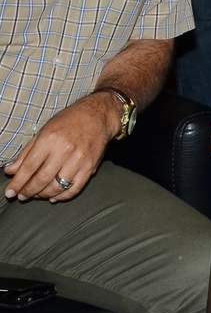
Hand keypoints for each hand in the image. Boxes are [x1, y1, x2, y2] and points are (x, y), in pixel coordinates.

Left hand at [3, 95, 118, 202]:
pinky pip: (75, 188)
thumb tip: (11, 170)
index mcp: (50, 139)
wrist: (98, 115)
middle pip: (42, 179)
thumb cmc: (69, 121)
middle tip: (22, 196)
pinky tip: (54, 197)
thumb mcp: (43, 131)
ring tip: (36, 195)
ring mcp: (79, 160)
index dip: (18, 182)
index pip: (29, 167)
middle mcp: (65, 151)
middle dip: (29, 191)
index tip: (10, 192)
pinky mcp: (90, 167)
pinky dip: (63, 196)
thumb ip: (26, 152)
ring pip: (58, 187)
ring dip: (44, 195)